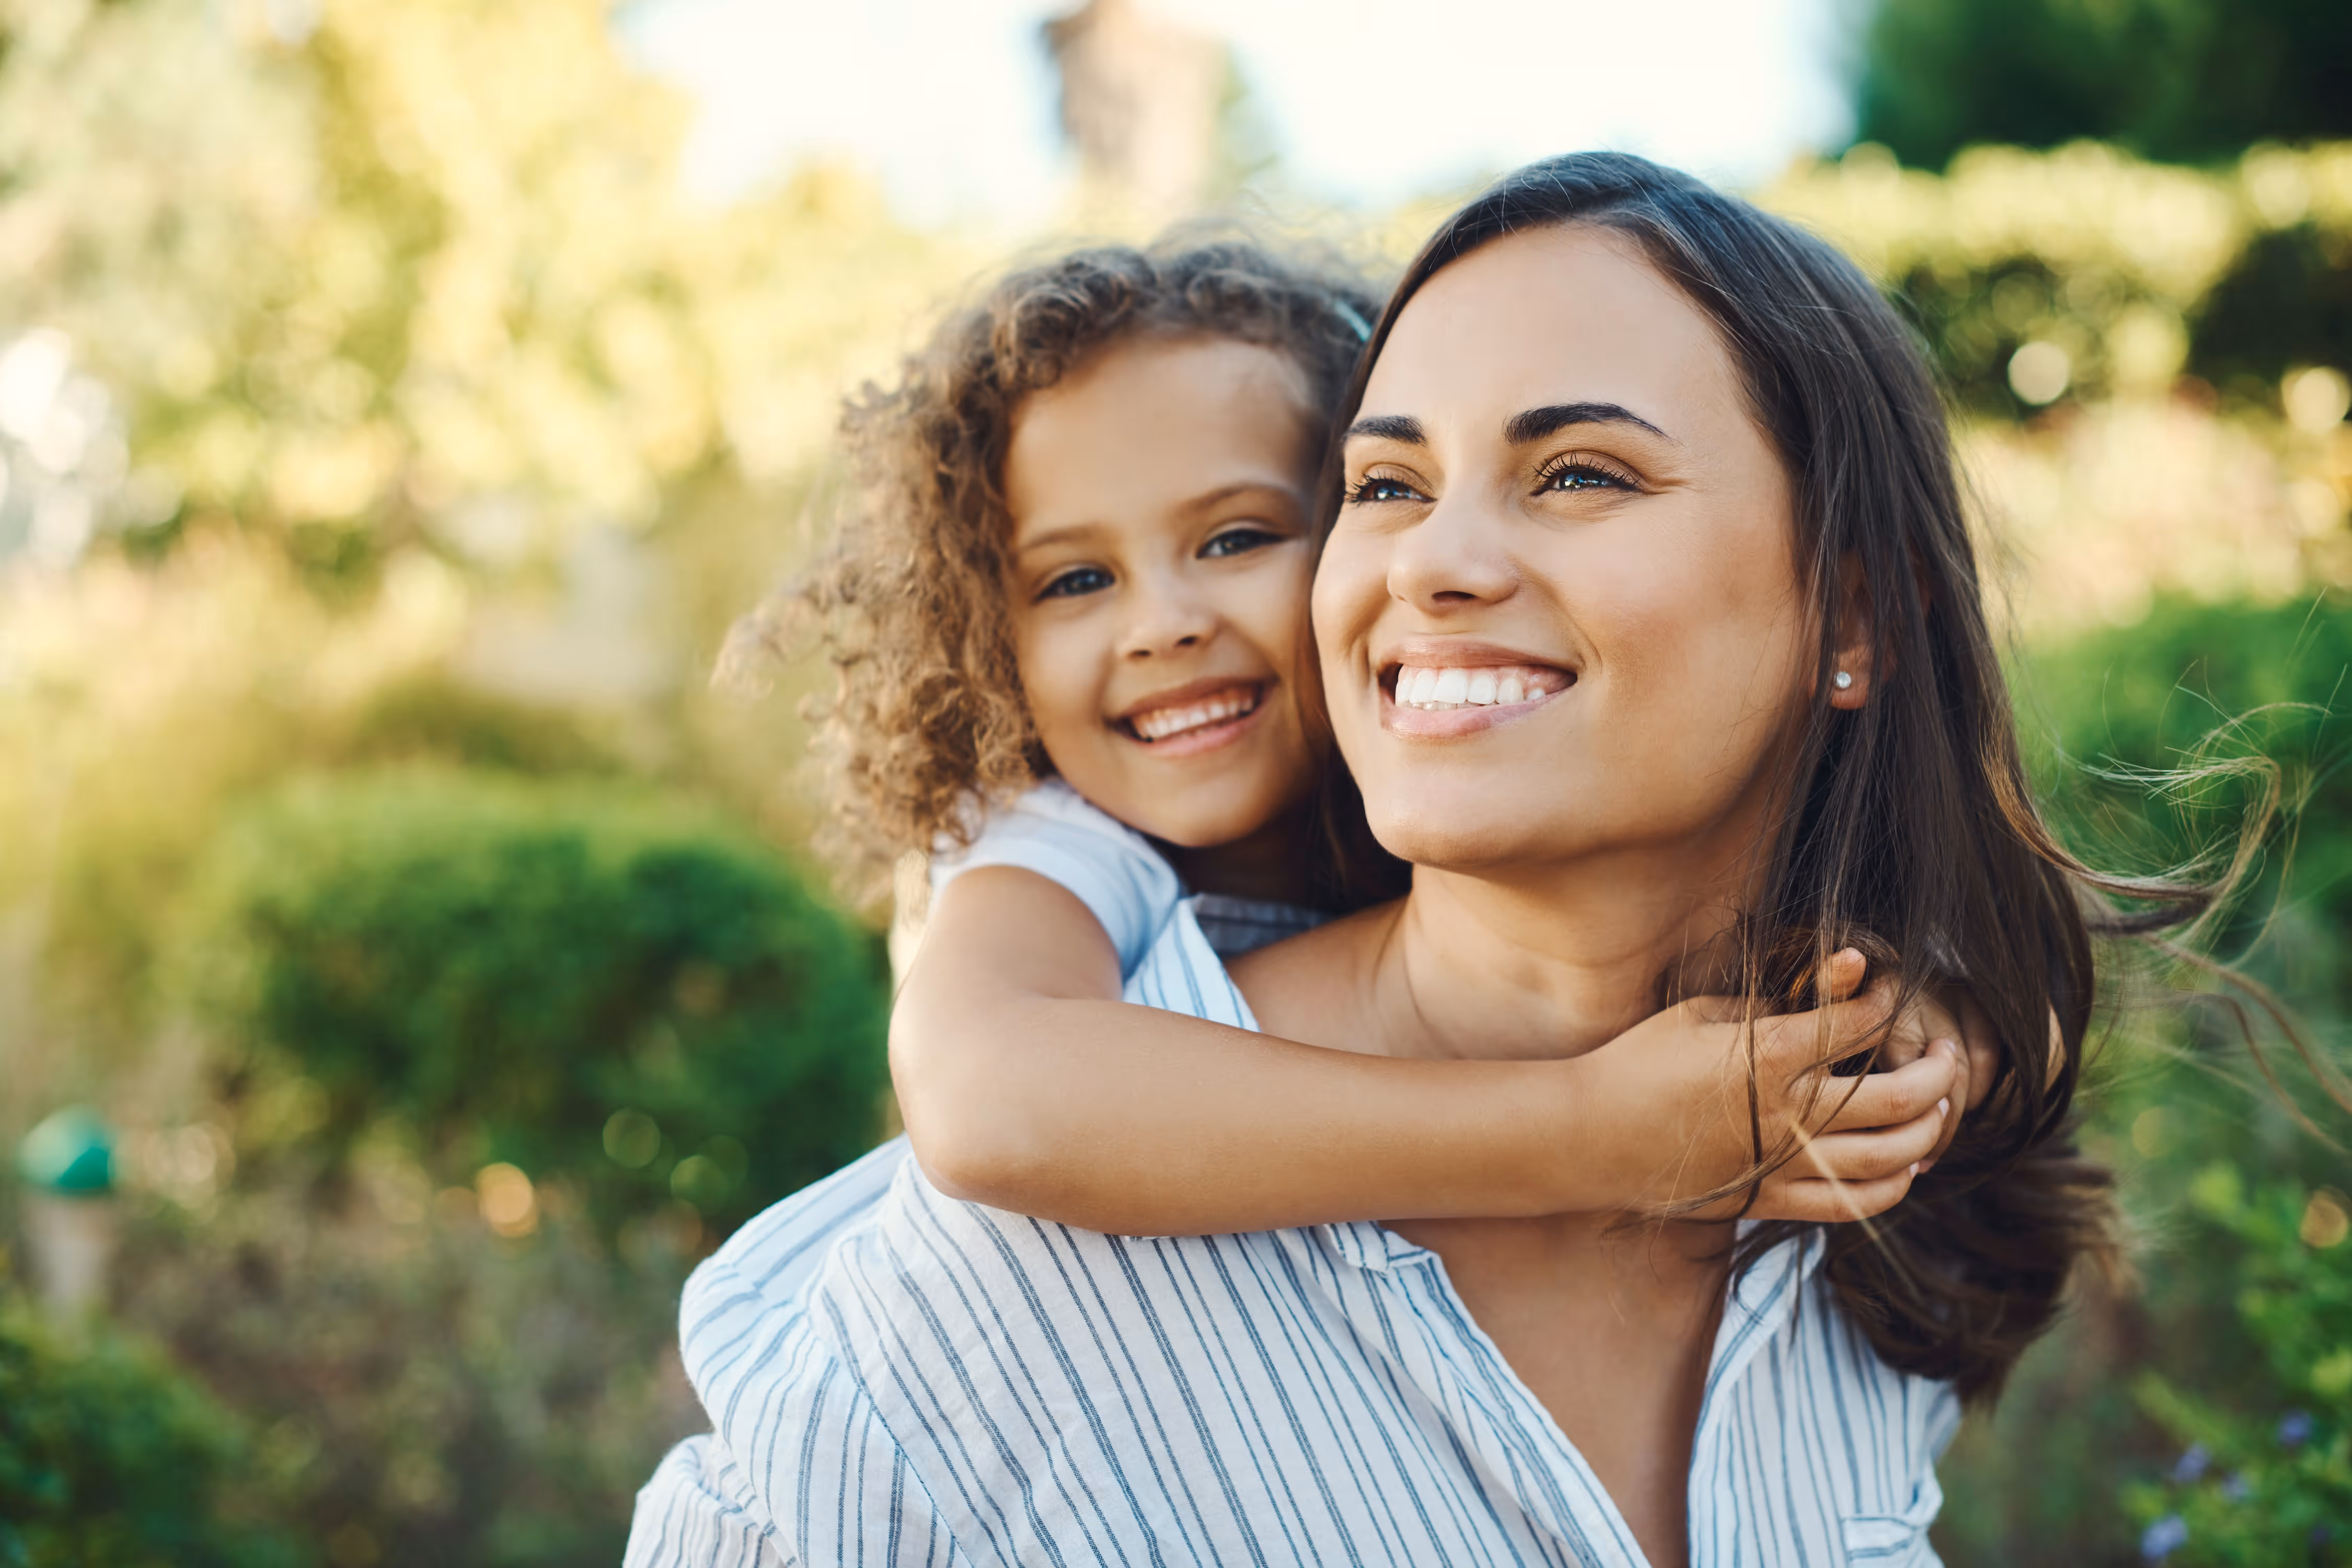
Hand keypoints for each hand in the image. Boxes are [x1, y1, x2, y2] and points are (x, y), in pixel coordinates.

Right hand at [1565, 949, 1960, 1222]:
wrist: (1591, 1136)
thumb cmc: (1640, 1062)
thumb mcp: (1702, 1013)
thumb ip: (1775, 1000)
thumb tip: (1840, 972)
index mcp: (1770, 1057)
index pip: (1859, 1024)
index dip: (1886, 1001)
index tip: (1888, 989)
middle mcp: (1790, 1114)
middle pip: (1900, 1098)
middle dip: (1940, 1072)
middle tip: (1950, 1054)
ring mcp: (1785, 1164)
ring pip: (1892, 1157)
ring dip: (1930, 1130)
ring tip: (1939, 1108)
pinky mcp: (1772, 1199)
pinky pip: (1854, 1203)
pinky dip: (1893, 1185)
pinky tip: (1907, 1164)